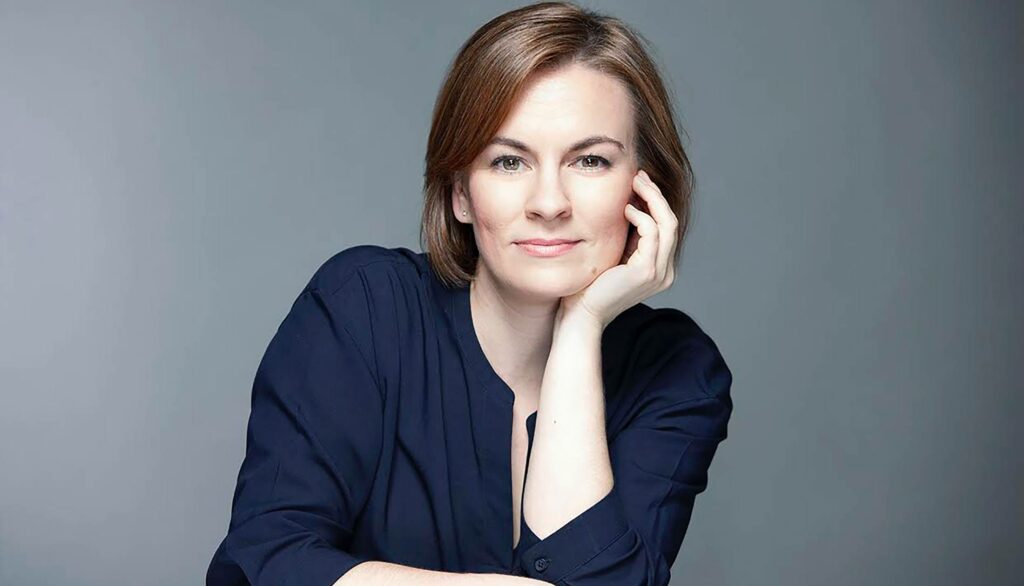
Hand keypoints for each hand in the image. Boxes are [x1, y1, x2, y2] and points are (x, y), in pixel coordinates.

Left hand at [557, 169, 678, 329]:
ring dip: (652, 199)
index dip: (655, 202)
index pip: (666, 227)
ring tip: (635, 183)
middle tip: (640, 175)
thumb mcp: (613, 255)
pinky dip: (641, 216)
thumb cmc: (590, 286)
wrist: (581, 314)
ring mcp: (658, 273)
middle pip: (671, 222)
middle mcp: (664, 272)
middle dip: (656, 195)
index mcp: (659, 268)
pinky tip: (625, 209)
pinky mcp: (645, 271)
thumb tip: (627, 203)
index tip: (639, 183)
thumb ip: (626, 236)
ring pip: (667, 224)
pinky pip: (652, 233)